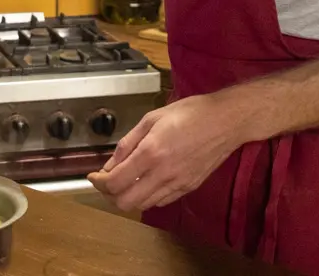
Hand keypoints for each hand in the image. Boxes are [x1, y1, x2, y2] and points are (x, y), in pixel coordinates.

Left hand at [86, 94, 247, 212]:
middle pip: (125, 202)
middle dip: (109, 194)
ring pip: (142, 205)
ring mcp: (177, 184)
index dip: (98, 182)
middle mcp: (163, 173)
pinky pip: (160, 201)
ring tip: (125, 181)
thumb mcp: (152, 118)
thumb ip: (128, 143)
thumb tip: (110, 164)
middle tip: (106, 181)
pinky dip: (147, 197)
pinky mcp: (188, 188)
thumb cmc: (191, 113)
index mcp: (151, 152)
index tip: (93, 175)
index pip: (115, 182)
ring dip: (128, 197)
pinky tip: (146, 182)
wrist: (225, 121)